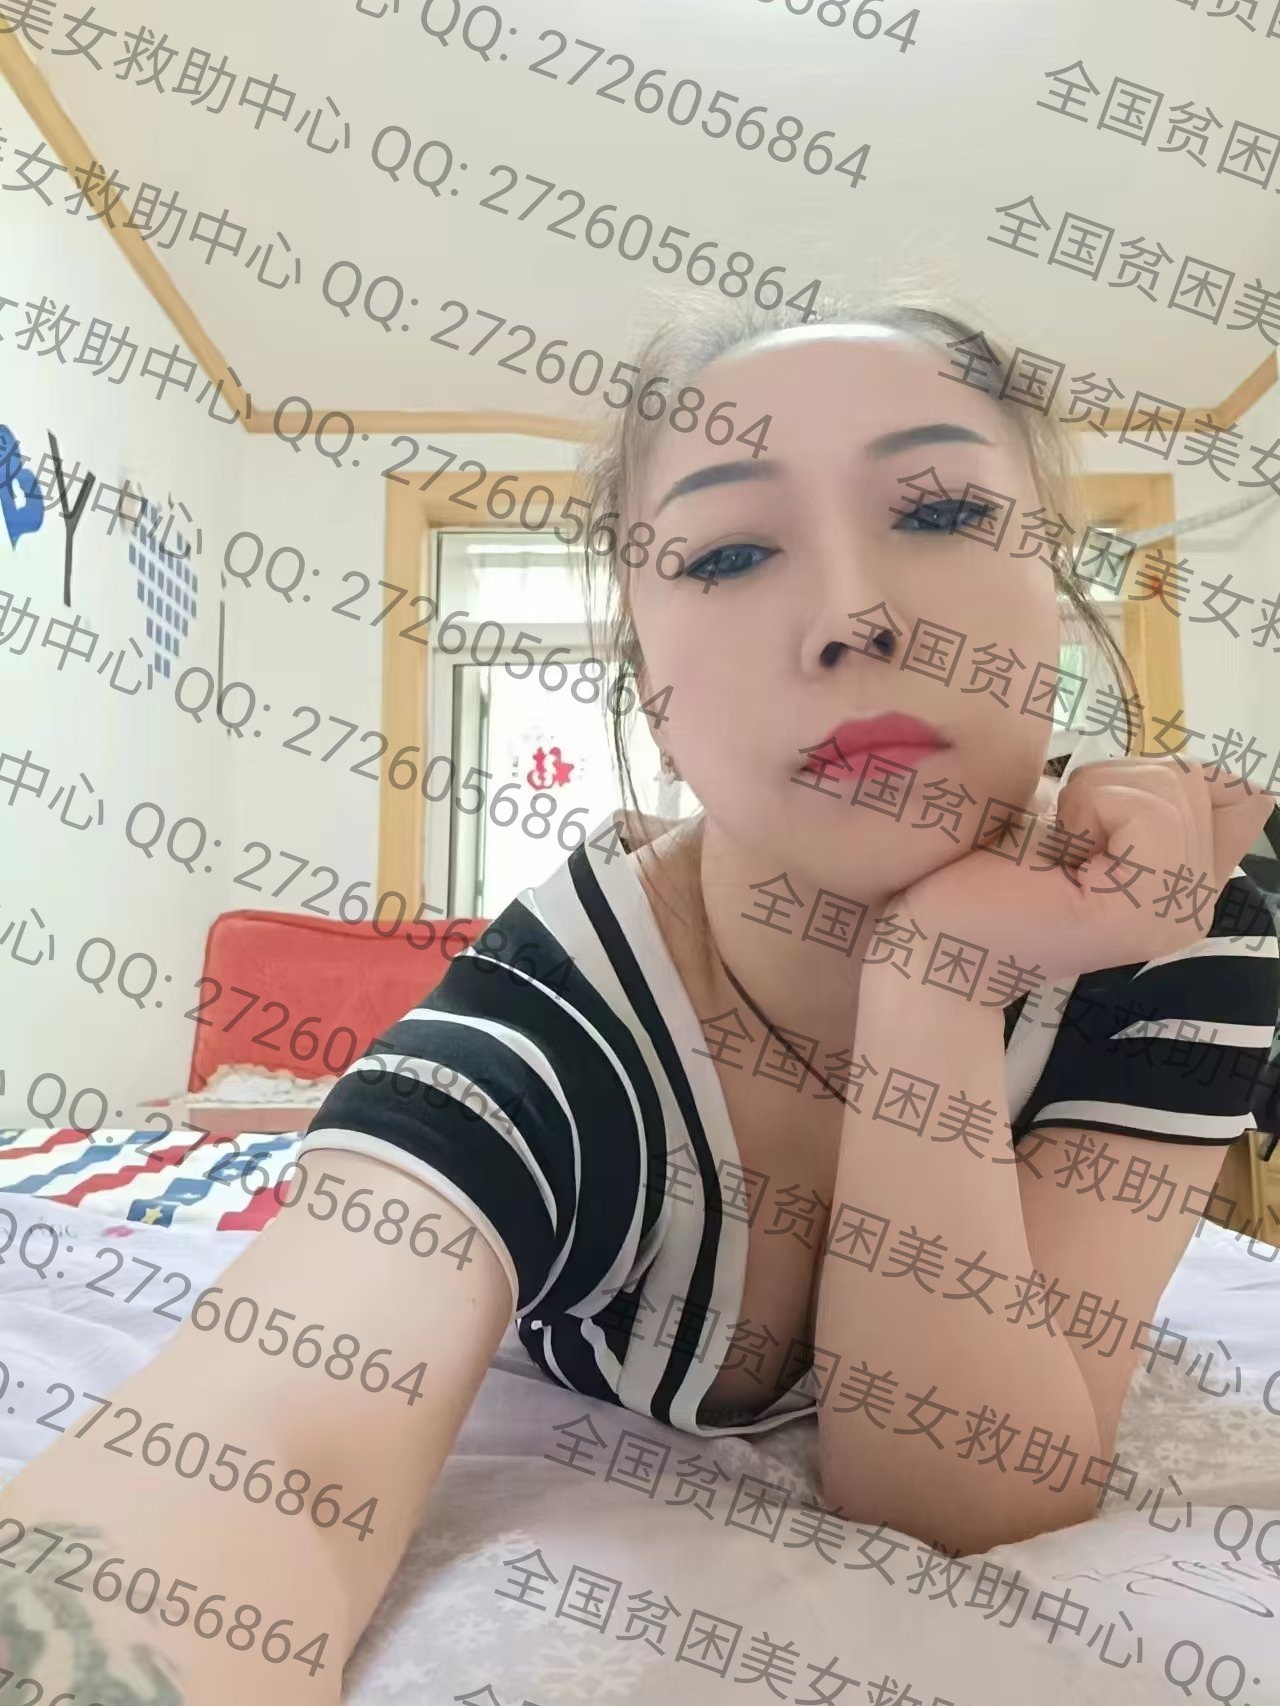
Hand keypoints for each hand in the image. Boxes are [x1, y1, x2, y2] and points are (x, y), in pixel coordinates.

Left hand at [877, 757, 1276, 984]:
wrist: (928, 932)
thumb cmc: (982, 867)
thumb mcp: (1073, 811)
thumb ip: (1142, 792)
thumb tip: (1195, 764)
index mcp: (1187, 886)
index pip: (1228, 787)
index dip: (1146, 779)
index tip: (1082, 826)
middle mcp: (1194, 906)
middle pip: (1193, 779)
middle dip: (1113, 782)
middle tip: (1060, 841)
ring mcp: (1173, 917)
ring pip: (1173, 787)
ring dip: (1094, 794)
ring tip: (1055, 850)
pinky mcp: (1139, 915)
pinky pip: (1146, 811)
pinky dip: (1089, 806)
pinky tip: (1053, 856)